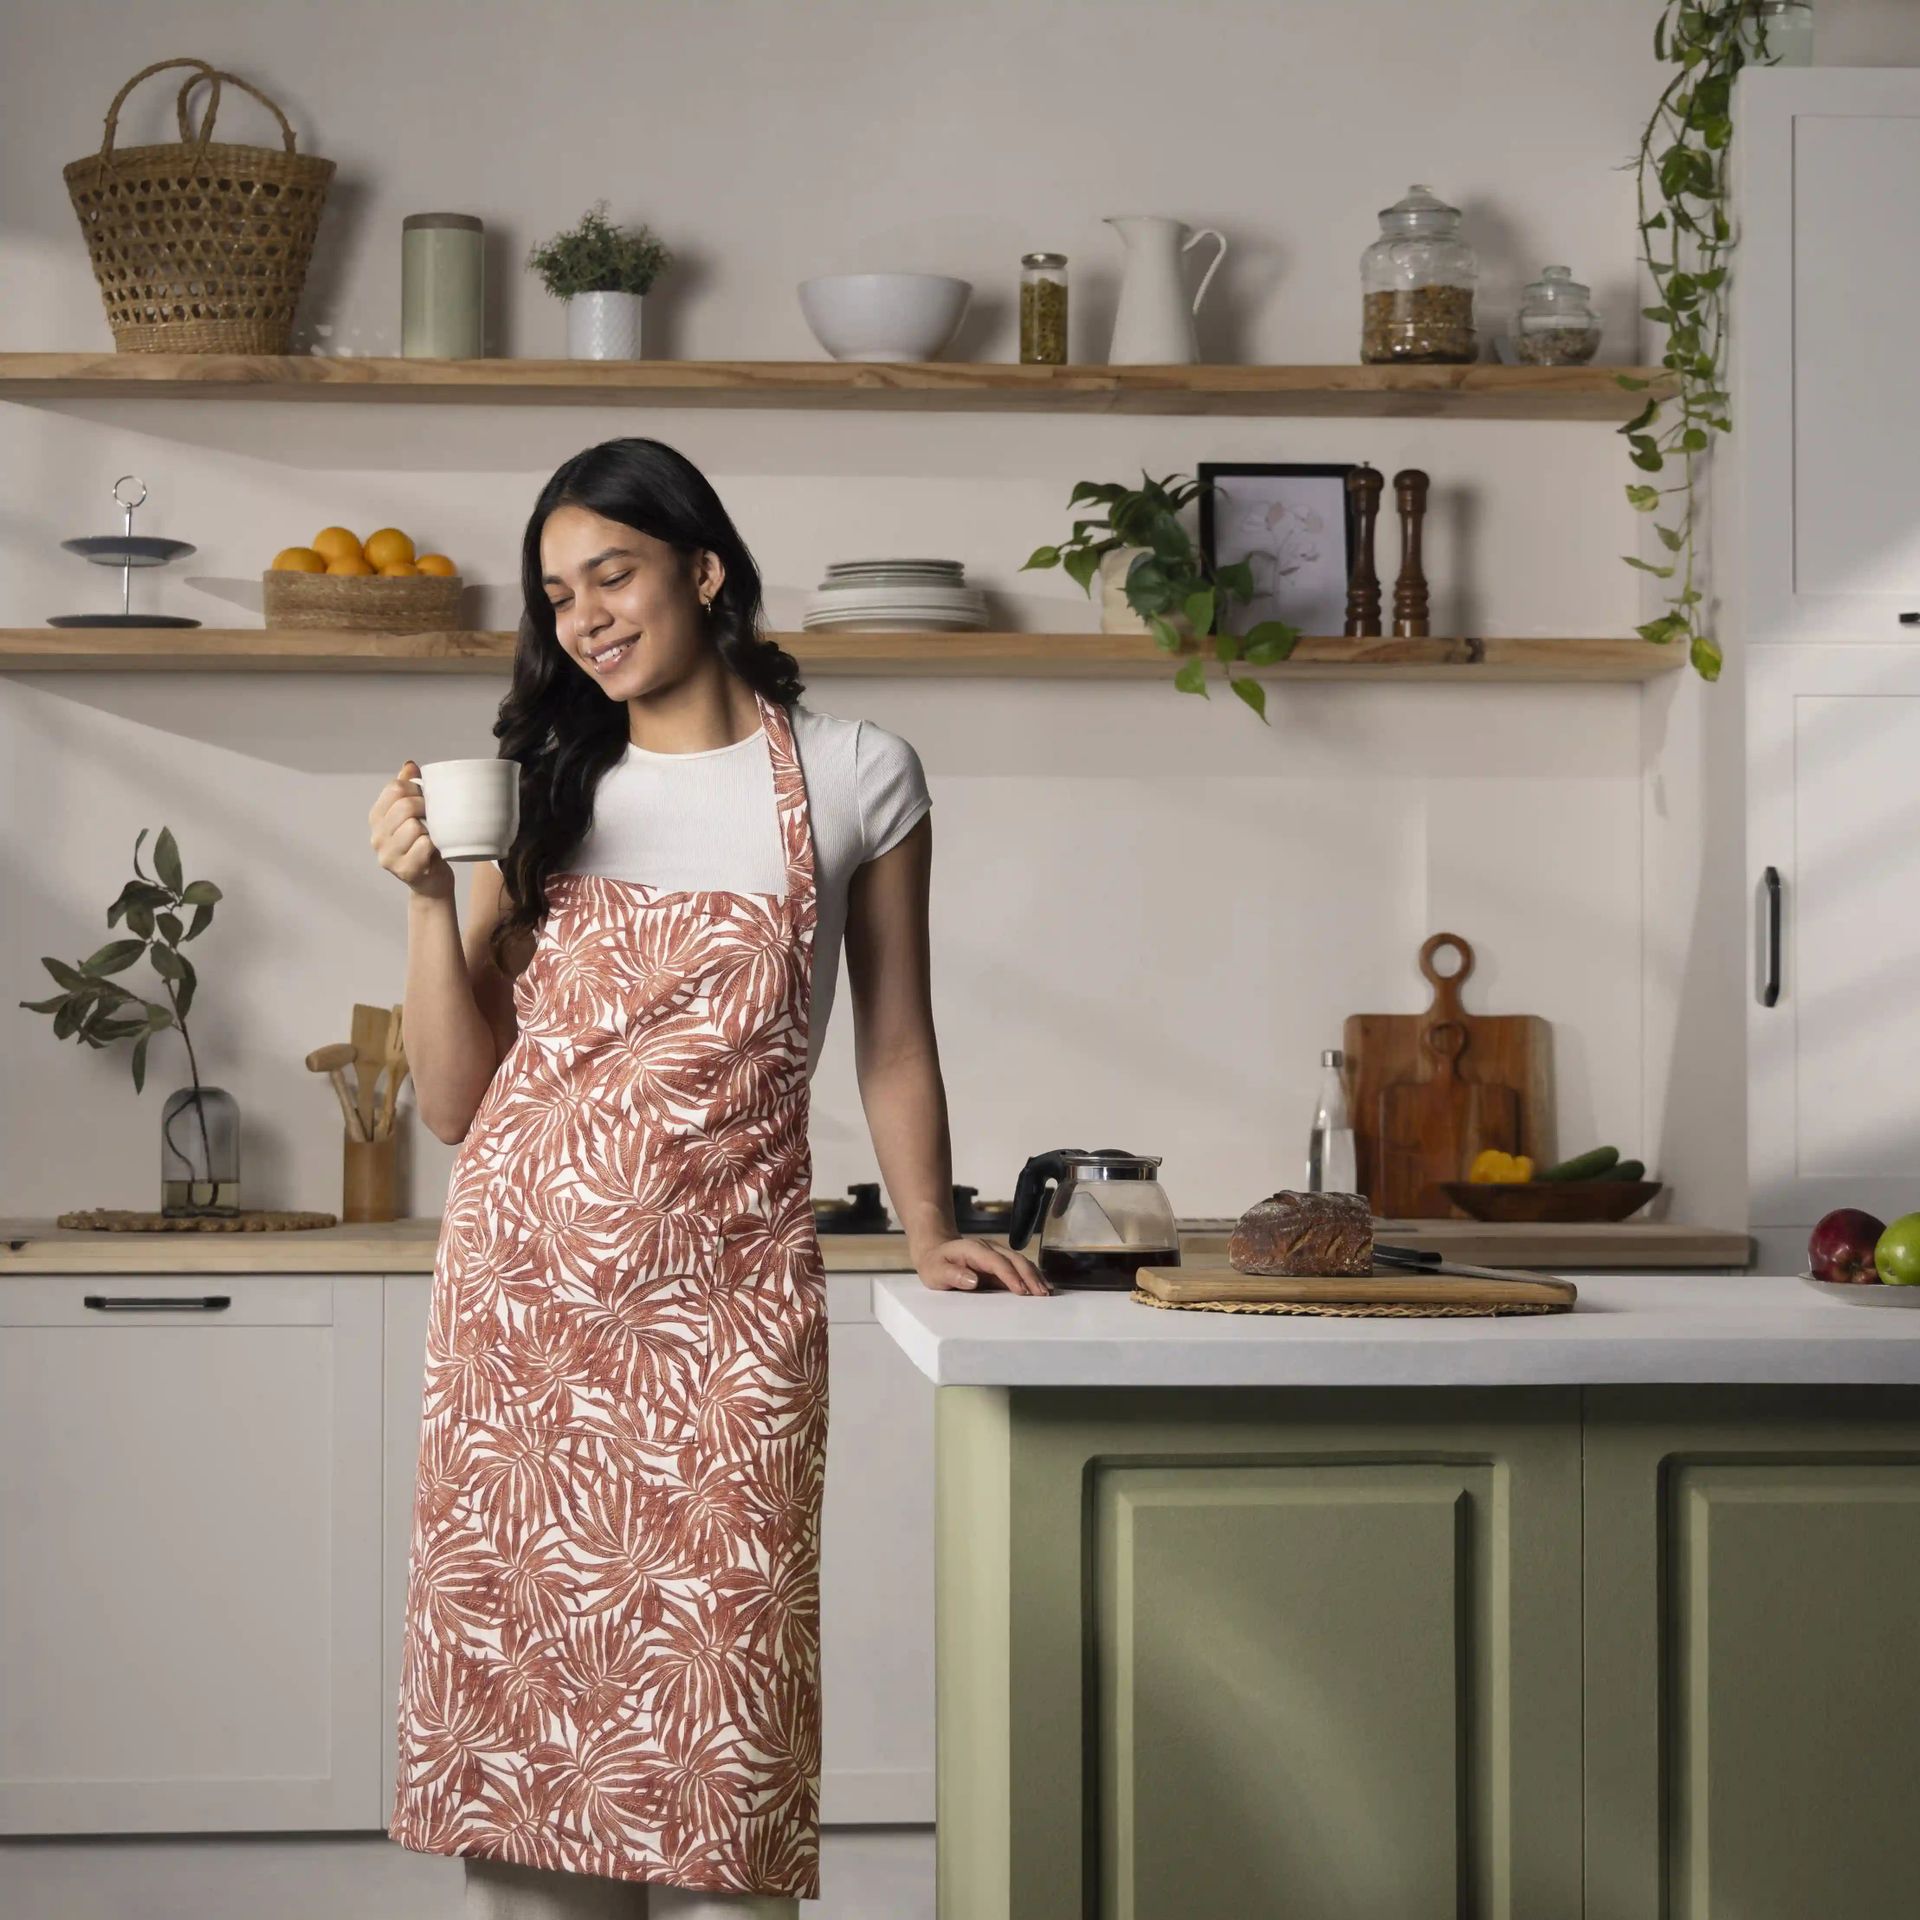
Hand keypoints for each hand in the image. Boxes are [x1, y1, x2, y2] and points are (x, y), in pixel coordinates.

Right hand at [370, 759, 453, 900]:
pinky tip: (434, 851)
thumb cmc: (425, 845)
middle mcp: (377, 837)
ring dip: (431, 829)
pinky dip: (434, 845)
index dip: (416, 788)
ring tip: (433, 836)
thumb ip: (409, 789)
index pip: (394, 788)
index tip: (426, 798)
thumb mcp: (414, 815)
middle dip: (426, 807)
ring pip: (414, 826)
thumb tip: (409, 765)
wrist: (432, 883)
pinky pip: (424, 845)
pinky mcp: (404, 870)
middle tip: (435, 817)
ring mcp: (387, 855)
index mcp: (377, 818)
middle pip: (404, 806)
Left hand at [915, 1236, 1052, 1295]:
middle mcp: (989, 1249)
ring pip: (1020, 1262)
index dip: (1010, 1276)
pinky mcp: (1000, 1262)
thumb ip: (951, 1275)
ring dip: (1034, 1276)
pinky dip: (1032, 1276)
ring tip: (1046, 1293)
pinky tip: (1040, 1286)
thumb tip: (973, 1280)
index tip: (1022, 1291)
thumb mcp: (935, 1271)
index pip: (996, 1262)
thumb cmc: (935, 1264)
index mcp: (974, 1250)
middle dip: (1029, 1276)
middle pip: (1014, 1259)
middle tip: (1041, 1294)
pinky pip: (1019, 1267)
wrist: (936, 1251)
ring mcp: (996, 1254)